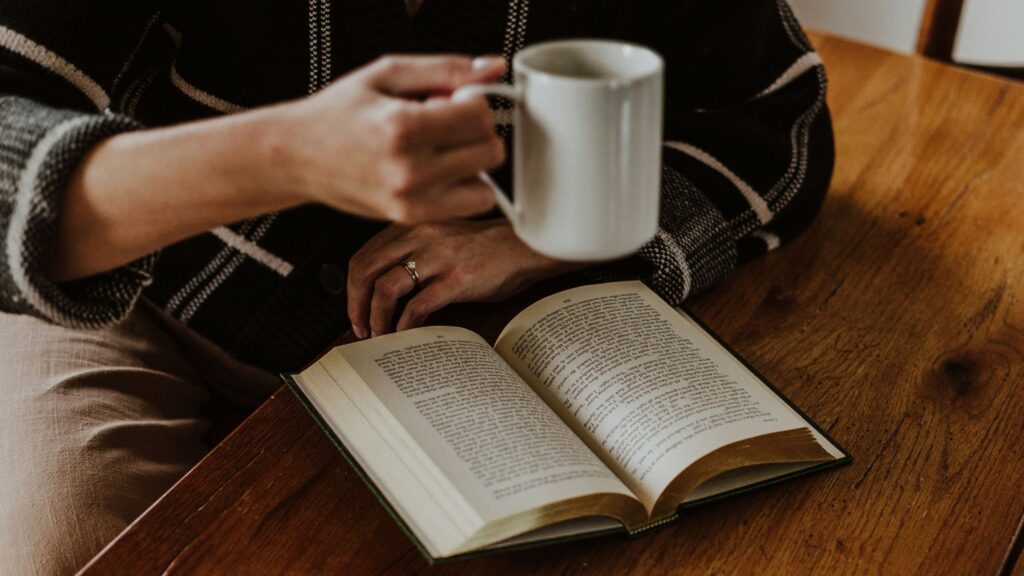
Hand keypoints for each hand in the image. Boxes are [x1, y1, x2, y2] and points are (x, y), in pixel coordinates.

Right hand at [272, 55, 506, 222]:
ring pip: (486, 183)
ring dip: (472, 163)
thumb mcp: (389, 74)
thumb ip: (446, 69)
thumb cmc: (339, 112)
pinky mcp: (411, 217)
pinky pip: (470, 205)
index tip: (454, 100)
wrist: (297, 155)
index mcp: (402, 126)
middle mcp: (408, 169)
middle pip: (489, 151)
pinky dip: (465, 187)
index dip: (475, 103)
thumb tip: (494, 70)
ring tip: (439, 149)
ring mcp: (410, 199)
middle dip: (477, 133)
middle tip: (446, 124)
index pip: (480, 116)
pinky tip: (438, 170)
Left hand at [347, 220, 587, 337]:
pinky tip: (406, 332)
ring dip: (376, 317)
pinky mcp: (457, 279)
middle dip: (355, 305)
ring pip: (386, 288)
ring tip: (380, 334)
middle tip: (359, 327)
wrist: (525, 247)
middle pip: (366, 271)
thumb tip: (382, 285)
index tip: (355, 308)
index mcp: (412, 226)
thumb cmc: (485, 248)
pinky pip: (418, 305)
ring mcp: (438, 258)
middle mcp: (420, 236)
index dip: (351, 287)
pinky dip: (404, 324)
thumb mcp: (440, 238)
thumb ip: (411, 250)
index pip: (363, 255)